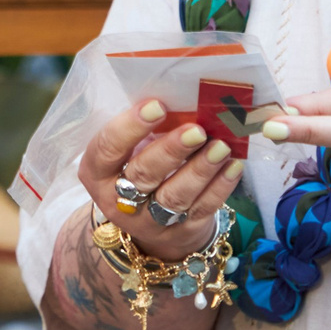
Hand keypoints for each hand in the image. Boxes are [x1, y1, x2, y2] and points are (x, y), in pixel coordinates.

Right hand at [77, 99, 245, 260]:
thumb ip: (142, 130)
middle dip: (171, 150)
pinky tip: (233, 165)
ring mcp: (149, 222)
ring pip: (175, 196)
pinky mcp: (180, 233)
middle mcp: (118, 201)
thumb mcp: (127, 152)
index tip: (157, 106)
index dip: (130, 127)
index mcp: (97, 172)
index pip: (107, 148)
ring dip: (200, 170)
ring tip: (221, 147)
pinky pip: (202, 209)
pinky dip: (220, 187)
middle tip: (196, 130)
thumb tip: (178, 96)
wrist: (148, 226)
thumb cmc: (137, 169)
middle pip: (144, 174)